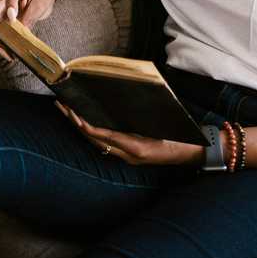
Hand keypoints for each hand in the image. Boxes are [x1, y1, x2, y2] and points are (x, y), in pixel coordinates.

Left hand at [55, 101, 202, 166]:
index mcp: (136, 147)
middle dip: (76, 122)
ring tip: (68, 110)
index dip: (84, 124)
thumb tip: (118, 101)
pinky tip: (87, 120)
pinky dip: (95, 132)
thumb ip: (140, 118)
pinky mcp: (132, 154)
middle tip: (60, 105)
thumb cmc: (182, 135)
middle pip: (94, 139)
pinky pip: (108, 143)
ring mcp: (130, 156)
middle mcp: (129, 154)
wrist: (196, 152)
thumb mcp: (161, 126)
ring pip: (98, 142)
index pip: (102, 136)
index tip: (71, 111)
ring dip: (82, 126)